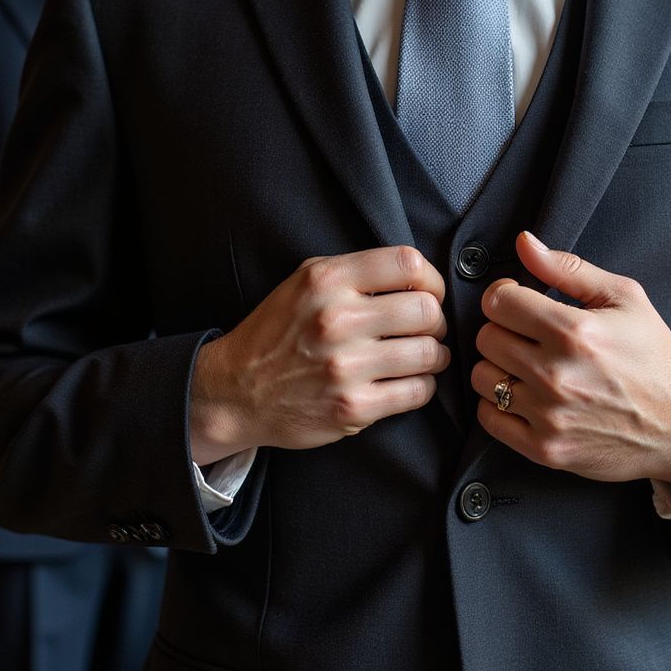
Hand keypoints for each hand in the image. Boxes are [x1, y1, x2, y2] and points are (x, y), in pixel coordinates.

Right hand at [190, 246, 450, 464]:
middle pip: (426, 310)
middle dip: (435, 320)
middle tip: (428, 329)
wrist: (235, 391)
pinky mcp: (353, 407)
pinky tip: (409, 381)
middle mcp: (336, 319)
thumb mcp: (305, 282)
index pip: (407, 263)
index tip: (429, 293)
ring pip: (429, 353)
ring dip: (436, 355)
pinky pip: (417, 391)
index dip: (431, 279)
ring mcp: (345, 367)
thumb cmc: (278, 332)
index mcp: (327, 280)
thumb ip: (357, 273)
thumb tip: (417, 276)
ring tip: (424, 356)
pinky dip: (423, 386)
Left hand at [471, 231, 670, 488]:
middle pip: (485, 338)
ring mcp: (549, 414)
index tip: (519, 301)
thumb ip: (567, 267)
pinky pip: (489, 418)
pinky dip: (497, 405)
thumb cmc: (653, 357)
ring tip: (526, 365)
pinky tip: (523, 395)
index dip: (505, 295)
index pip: (497, 301)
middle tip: (527, 335)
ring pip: (481, 377)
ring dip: (498, 367)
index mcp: (574, 331)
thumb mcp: (623, 298)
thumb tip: (524, 242)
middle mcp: (557, 374)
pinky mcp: (545, 447)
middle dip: (503, 329)